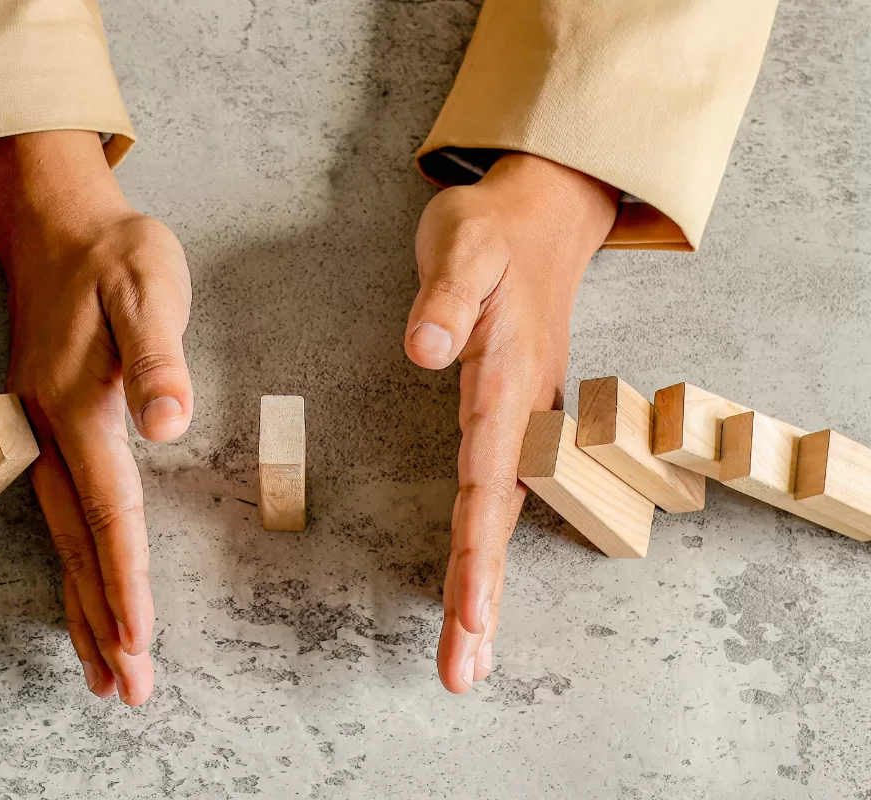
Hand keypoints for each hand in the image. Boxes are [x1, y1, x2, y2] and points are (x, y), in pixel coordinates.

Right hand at [0, 131, 192, 705]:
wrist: (58, 225)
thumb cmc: (114, 255)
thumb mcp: (147, 286)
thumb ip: (157, 358)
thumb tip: (167, 423)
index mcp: (79, 407)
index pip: (108, 511)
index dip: (125, 578)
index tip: (137, 639)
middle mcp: (48, 432)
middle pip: (79, 545)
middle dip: (102, 619)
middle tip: (124, 688)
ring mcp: (38, 434)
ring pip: (63, 541)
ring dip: (82, 607)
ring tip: (100, 673)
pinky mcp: (44, 431)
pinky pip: (58, 516)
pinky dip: (73, 567)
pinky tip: (82, 596)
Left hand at [405, 153, 618, 691]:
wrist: (545, 213)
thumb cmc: (492, 231)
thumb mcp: (463, 245)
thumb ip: (445, 299)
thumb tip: (423, 354)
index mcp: (506, 379)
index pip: (487, 480)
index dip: (477, 552)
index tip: (469, 615)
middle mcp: (523, 409)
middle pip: (499, 516)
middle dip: (482, 596)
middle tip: (463, 670)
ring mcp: (525, 415)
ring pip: (504, 511)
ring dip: (488, 584)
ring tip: (472, 653)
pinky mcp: (516, 414)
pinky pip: (501, 491)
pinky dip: (489, 544)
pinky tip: (481, 584)